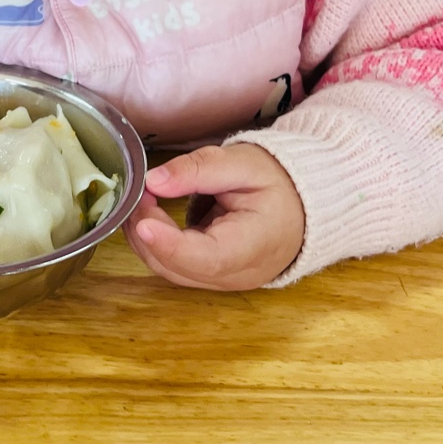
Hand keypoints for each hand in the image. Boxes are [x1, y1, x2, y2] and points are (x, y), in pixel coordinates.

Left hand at [126, 143, 305, 290]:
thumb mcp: (243, 162)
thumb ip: (199, 169)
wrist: (305, 204)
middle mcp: (237, 274)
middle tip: (137, 194)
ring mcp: (224, 280)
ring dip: (147, 240)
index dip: (169, 244)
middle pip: (179, 268)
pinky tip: (151, 216)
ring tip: (142, 201)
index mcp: (254, 247)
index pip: (206, 258)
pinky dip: (157, 244)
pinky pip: (176, 267)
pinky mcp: (212, 276)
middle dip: (148, 233)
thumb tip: (154, 180)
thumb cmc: (279, 183)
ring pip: (171, 271)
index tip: (143, 221)